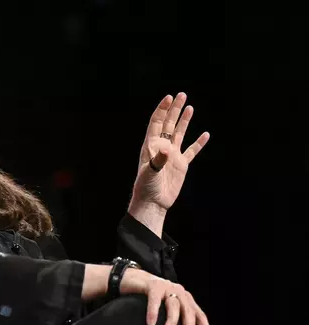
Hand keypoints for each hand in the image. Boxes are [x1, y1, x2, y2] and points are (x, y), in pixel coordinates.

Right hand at [121, 269, 214, 324]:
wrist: (132, 278)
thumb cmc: (150, 298)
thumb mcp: (165, 308)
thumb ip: (174, 318)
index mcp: (185, 299)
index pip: (198, 313)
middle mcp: (178, 292)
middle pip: (188, 309)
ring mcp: (166, 287)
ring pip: (173, 304)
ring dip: (172, 319)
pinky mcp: (153, 285)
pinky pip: (154, 299)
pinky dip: (153, 311)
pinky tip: (151, 323)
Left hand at [132, 92, 209, 210]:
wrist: (154, 202)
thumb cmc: (147, 187)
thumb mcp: (150, 172)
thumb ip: (158, 160)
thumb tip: (168, 150)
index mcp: (151, 146)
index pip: (157, 123)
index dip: (162, 110)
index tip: (168, 97)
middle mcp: (162, 148)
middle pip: (169, 124)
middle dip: (174, 109)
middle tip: (181, 95)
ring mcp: (172, 156)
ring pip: (179, 134)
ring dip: (184, 121)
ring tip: (189, 107)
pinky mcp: (181, 165)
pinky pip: (192, 151)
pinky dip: (198, 143)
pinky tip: (205, 134)